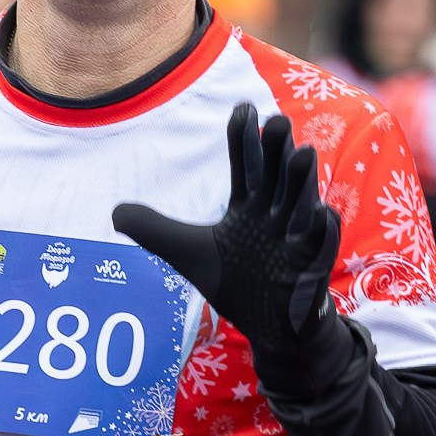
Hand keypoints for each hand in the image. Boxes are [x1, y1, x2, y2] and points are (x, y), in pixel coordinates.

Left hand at [113, 105, 341, 352]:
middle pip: (277, 175)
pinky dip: (323, 231)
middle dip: (277, 149)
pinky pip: (321, 245)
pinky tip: (322, 215)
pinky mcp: (312, 267)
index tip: (243, 110)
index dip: (245, 139)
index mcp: (249, 206)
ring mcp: (296, 239)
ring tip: (304, 153)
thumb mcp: (190, 254)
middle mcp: (275, 214)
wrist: (270, 326)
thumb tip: (113, 213)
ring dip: (304, 180)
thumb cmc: (238, 283)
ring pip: (303, 202)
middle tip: (276, 120)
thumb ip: (155, 230)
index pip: (247, 165)